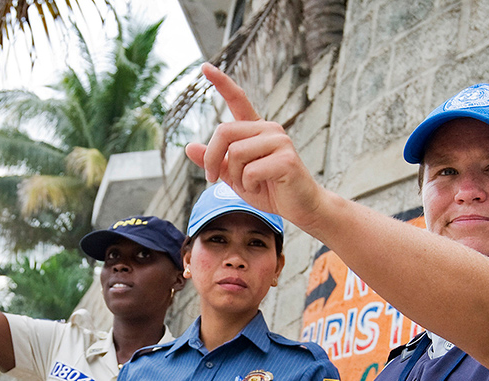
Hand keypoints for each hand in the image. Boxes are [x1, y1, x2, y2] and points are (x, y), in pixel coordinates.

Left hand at [183, 63, 325, 230]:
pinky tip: (262, 187)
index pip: (237, 99)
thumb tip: (188, 146)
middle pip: (224, 131)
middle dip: (211, 158)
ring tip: (250, 185)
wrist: (300, 207)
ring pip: (236, 153)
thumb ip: (214, 161)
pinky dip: (249, 185)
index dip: (221, 83)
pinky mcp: (286, 159)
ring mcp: (280, 141)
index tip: (204, 66)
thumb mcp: (234, 176)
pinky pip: (250, 171)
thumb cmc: (268, 189)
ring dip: (235, 177)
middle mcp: (269, 128)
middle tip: (212, 179)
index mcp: (256, 129)